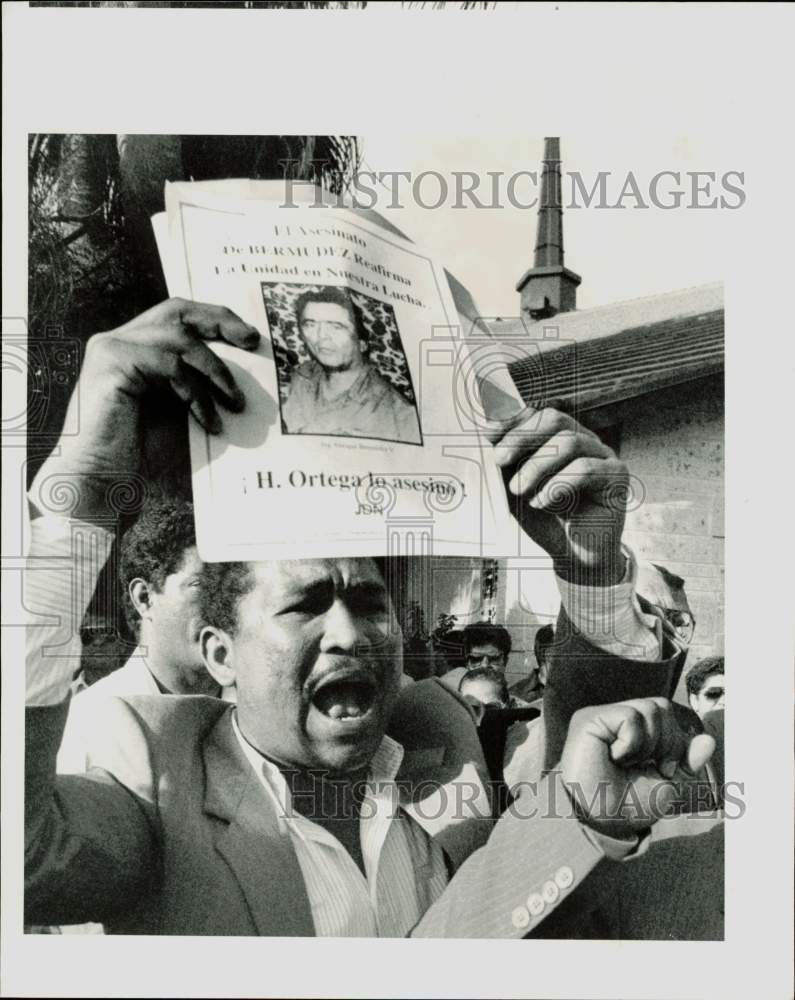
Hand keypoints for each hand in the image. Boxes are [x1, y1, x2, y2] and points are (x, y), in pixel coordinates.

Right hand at [30, 299, 259, 522]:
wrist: (102, 483)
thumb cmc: (141, 454)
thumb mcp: (181, 410)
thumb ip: (201, 385)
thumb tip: (245, 374)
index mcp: (134, 348)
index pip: (177, 317)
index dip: (215, 320)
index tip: (249, 338)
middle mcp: (118, 341)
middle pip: (177, 310)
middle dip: (220, 321)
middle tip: (251, 341)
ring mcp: (111, 348)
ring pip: (179, 338)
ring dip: (215, 370)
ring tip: (236, 402)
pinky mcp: (112, 363)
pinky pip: (170, 366)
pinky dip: (197, 394)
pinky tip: (210, 421)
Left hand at [487, 405, 628, 584]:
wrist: (573, 557)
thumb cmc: (546, 520)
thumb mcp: (516, 490)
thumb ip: (506, 464)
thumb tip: (487, 436)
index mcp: (560, 439)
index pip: (537, 415)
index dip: (513, 421)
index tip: (488, 435)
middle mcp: (584, 441)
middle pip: (555, 420)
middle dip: (522, 437)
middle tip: (499, 460)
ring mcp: (603, 456)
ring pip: (570, 442)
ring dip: (537, 465)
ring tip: (518, 489)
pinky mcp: (617, 476)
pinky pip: (587, 469)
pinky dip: (558, 484)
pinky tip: (541, 502)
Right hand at [559, 698, 715, 838]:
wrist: (602, 822)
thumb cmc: (629, 806)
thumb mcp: (669, 783)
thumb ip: (688, 761)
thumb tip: (709, 740)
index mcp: (634, 731)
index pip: (667, 713)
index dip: (676, 741)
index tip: (665, 770)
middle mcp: (617, 719)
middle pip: (662, 707)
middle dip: (668, 743)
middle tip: (650, 768)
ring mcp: (604, 717)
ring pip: (650, 708)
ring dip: (650, 745)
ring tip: (629, 764)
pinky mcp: (590, 719)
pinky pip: (631, 716)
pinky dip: (633, 743)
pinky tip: (616, 758)